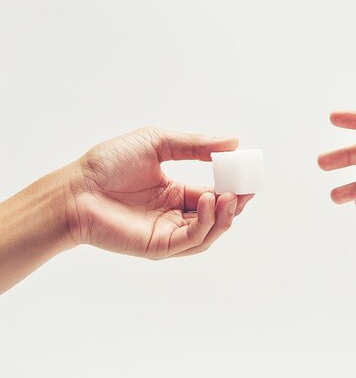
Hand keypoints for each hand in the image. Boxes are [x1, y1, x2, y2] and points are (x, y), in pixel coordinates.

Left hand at [66, 127, 253, 258]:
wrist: (75, 188)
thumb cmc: (108, 164)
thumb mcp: (157, 143)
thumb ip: (195, 145)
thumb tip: (233, 141)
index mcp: (176, 193)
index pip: (214, 192)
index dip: (233, 185)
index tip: (248, 172)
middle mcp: (175, 215)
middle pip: (217, 215)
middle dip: (236, 202)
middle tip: (247, 186)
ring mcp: (168, 232)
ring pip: (210, 231)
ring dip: (225, 215)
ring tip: (230, 194)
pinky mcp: (159, 246)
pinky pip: (192, 239)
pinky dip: (206, 222)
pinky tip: (207, 200)